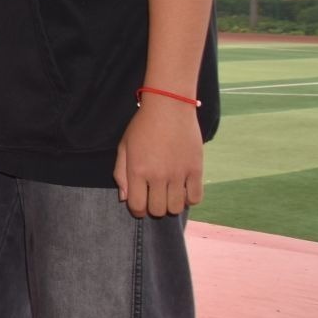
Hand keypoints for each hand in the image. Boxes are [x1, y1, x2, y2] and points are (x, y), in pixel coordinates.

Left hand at [114, 95, 204, 216]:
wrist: (169, 107)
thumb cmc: (142, 126)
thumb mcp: (124, 147)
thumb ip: (121, 174)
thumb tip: (125, 199)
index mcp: (137, 170)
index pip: (137, 206)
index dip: (137, 210)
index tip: (139, 206)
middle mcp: (158, 175)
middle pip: (158, 210)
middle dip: (154, 208)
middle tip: (154, 197)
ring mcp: (178, 173)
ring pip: (176, 207)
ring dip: (171, 205)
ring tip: (168, 194)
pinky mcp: (196, 170)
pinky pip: (195, 198)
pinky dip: (189, 199)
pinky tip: (183, 189)